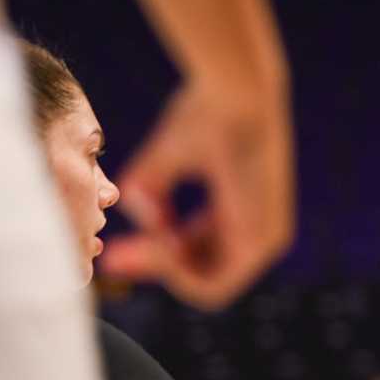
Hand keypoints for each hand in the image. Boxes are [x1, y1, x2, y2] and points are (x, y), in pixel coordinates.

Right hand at [101, 77, 293, 309]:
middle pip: (198, 273)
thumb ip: (148, 191)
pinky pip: (214, 284)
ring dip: (161, 270)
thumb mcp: (167, 157)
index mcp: (242, 211)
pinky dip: (177, 272)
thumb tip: (140, 217)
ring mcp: (267, 240)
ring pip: (205, 285)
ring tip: (132, 245)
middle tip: (111, 258)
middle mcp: (260, 231)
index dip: (155, 255)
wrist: (238, 93)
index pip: (195, 251)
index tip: (118, 248)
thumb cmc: (205, 112)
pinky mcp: (263, 242)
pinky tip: (156, 243)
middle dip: (151, 267)